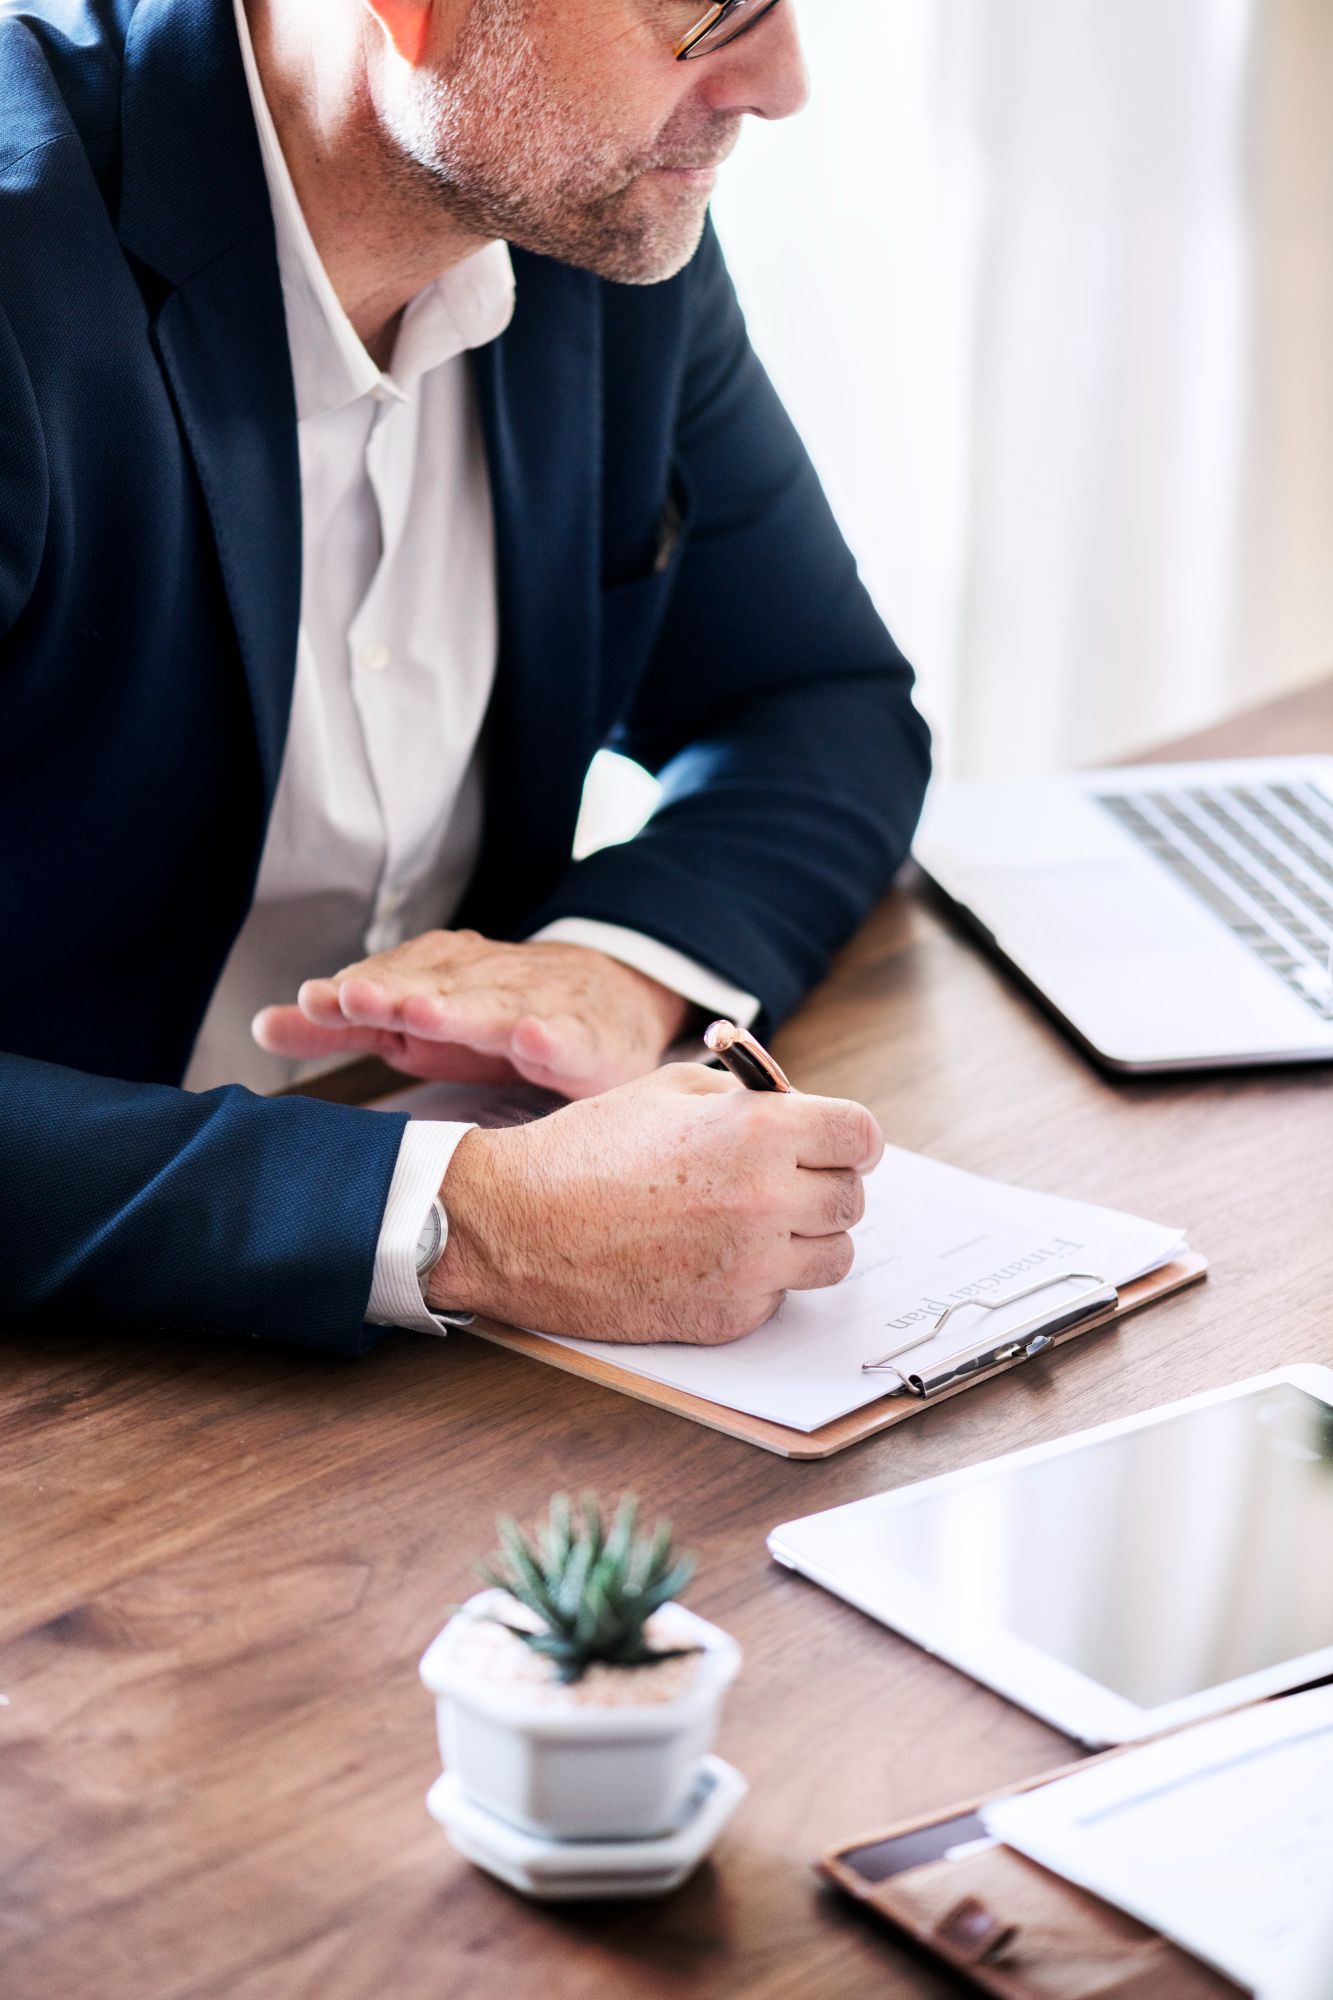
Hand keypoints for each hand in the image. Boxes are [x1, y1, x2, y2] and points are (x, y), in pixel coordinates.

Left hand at [252, 931, 690, 1097]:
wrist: (611, 997)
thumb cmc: (500, 1015)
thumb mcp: (420, 1021)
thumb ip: (350, 1025)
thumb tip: (264, 1024)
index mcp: (444, 977)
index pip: (395, 978)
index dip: (356, 990)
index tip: (314, 1000)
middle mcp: (488, 983)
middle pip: (439, 985)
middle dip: (395, 990)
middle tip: (351, 999)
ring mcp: (540, 1007)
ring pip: (496, 1006)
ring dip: (460, 1008)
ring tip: (421, 1014)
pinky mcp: (586, 1039)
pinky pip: (569, 1038)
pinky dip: (552, 1036)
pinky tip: (532, 1041)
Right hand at [427, 1063, 884, 1344]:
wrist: (518, 1224)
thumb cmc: (586, 1151)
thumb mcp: (672, 1090)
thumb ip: (748, 1098)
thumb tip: (798, 1110)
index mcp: (759, 1132)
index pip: (863, 1137)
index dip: (851, 1138)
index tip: (839, 1145)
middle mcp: (767, 1200)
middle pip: (853, 1199)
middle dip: (825, 1184)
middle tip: (785, 1180)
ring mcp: (751, 1266)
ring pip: (834, 1256)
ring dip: (807, 1238)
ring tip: (754, 1222)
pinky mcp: (729, 1317)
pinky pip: (781, 1296)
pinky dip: (760, 1279)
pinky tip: (710, 1257)